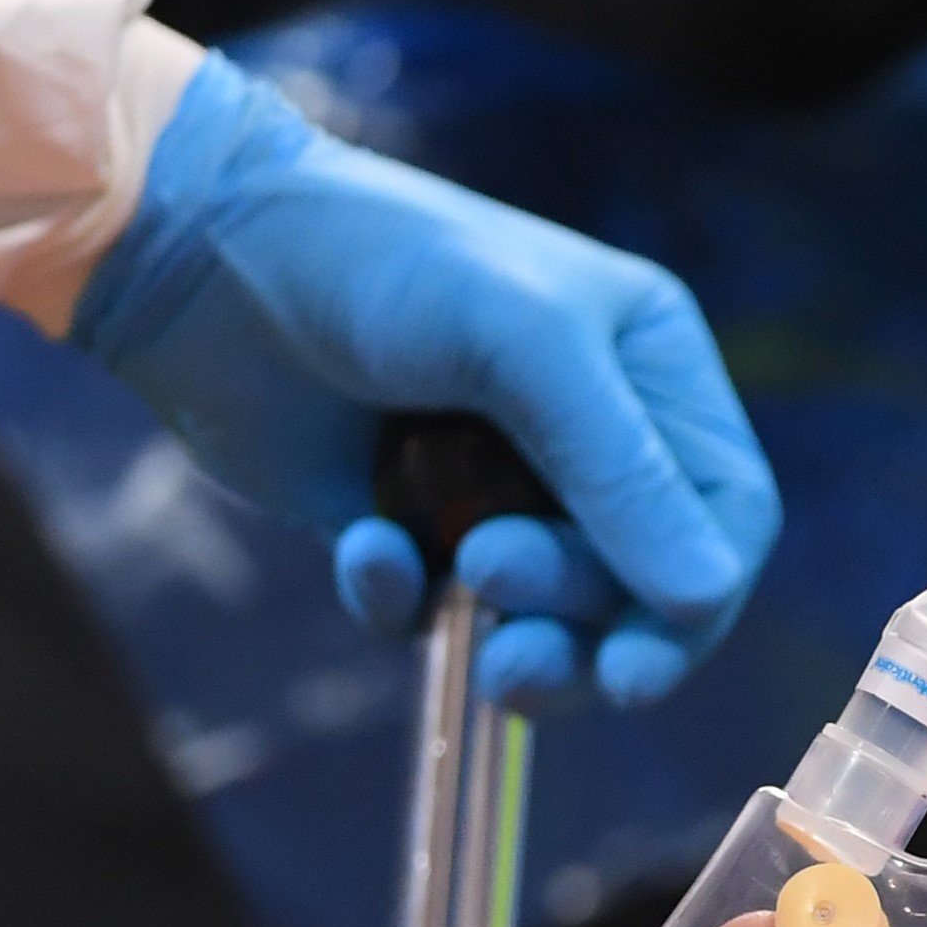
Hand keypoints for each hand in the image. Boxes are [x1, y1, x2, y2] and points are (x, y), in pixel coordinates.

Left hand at [69, 54, 779, 711]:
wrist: (201, 260)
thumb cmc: (379, 266)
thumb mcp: (521, 345)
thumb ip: (620, 472)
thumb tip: (706, 600)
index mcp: (647, 368)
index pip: (725, 513)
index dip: (696, 597)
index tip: (637, 666)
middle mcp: (589, 431)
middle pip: (642, 583)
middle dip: (581, 610)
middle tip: (491, 576)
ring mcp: (496, 485)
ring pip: (548, 619)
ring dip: (516, 637)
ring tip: (465, 625)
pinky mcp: (408, 526)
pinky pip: (437, 610)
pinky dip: (404, 599)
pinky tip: (362, 546)